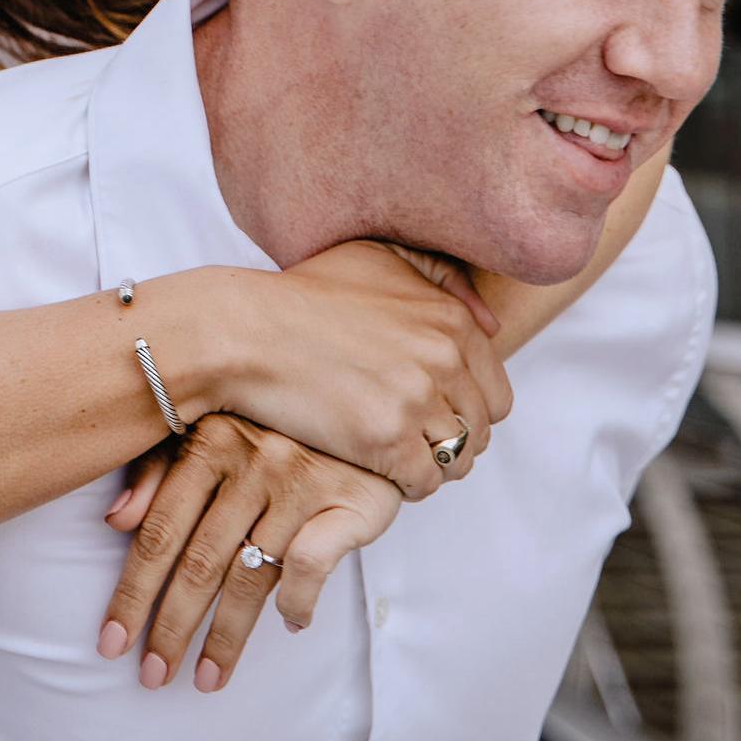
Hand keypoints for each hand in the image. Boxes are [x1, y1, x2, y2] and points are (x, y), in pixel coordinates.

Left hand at [97, 417, 400, 691]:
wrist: (365, 401)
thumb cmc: (275, 422)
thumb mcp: (213, 431)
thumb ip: (160, 470)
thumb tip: (113, 521)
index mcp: (208, 440)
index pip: (159, 530)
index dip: (133, 590)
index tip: (112, 639)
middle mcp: (249, 460)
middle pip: (198, 560)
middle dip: (170, 625)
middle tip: (150, 676)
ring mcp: (298, 482)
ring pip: (249, 574)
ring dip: (224, 635)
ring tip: (205, 679)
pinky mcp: (346, 502)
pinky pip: (310, 563)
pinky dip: (295, 601)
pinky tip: (288, 625)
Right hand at [185, 242, 511, 498]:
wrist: (244, 329)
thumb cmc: (305, 293)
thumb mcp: (377, 257)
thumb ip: (441, 278)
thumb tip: (491, 324)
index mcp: (451, 319)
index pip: (496, 392)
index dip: (463, 407)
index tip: (428, 407)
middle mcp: (444, 358)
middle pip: (479, 429)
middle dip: (449, 436)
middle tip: (408, 433)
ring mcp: (417, 401)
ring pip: (457, 459)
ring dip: (430, 462)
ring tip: (394, 451)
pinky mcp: (387, 440)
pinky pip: (425, 483)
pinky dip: (406, 483)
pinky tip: (377, 464)